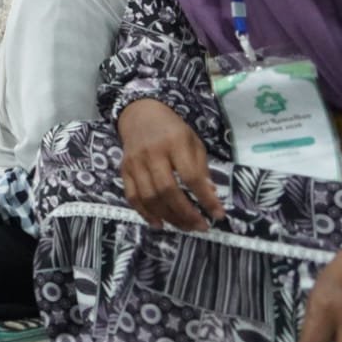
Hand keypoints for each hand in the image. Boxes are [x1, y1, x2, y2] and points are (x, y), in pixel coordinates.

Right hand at [117, 98, 224, 230]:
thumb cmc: (172, 129)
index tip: (218, 214)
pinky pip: (132, 196)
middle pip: (167, 189)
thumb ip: (201, 167)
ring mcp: (135, 163)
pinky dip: (145, 213)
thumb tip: (210, 195)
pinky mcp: (124, 170)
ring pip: (149, 196)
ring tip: (185, 227)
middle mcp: (152, 153)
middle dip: (186, 213)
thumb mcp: (193, 141)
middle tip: (200, 226)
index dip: (205, 198)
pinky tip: (159, 224)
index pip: (191, 176)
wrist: (139, 114)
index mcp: (175, 143)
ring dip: (168, 217)